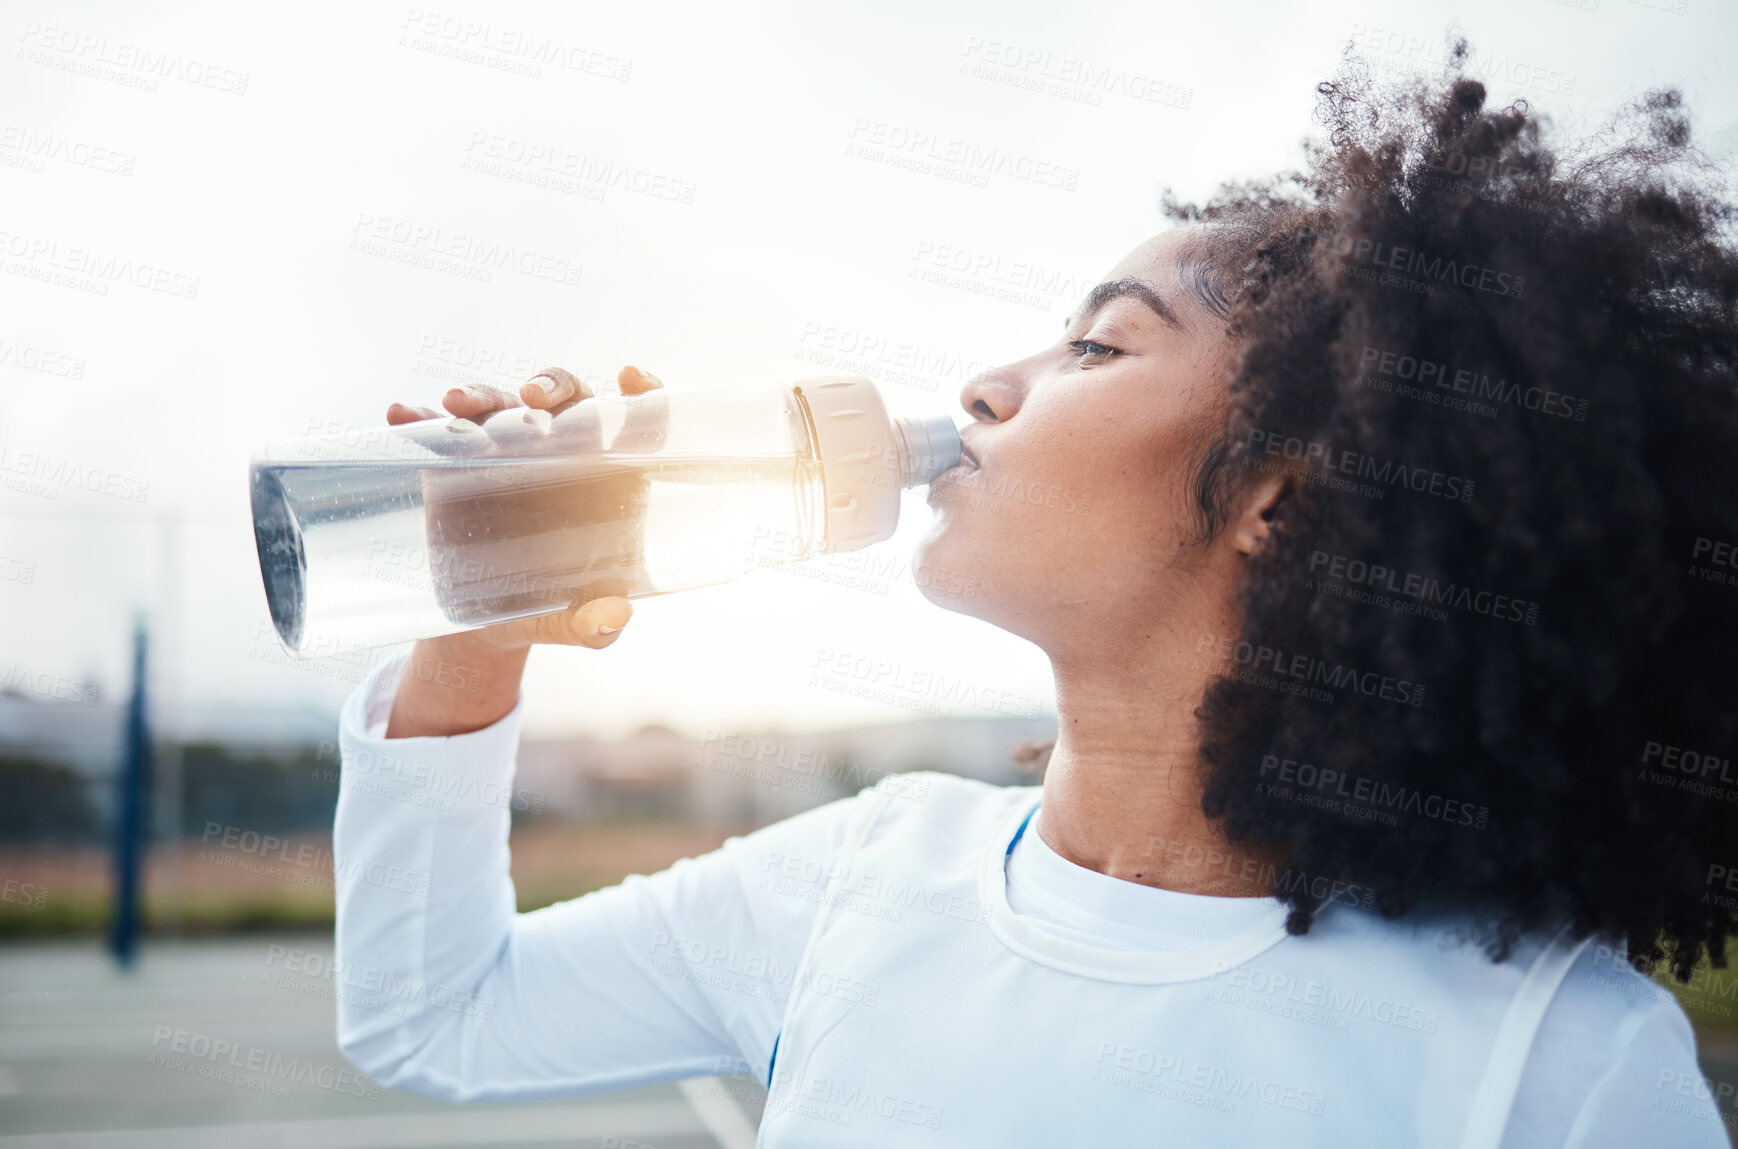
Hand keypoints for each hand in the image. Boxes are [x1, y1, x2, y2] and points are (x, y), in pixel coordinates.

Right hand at [382, 364, 664, 736]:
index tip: (631, 377)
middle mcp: (562, 454)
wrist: (484, 625)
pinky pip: (440, 432)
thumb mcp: (577, 626)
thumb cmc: (550, 612)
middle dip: (553, 386)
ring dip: (482, 395)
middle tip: (534, 398)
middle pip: (568, 399)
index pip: (637, 422)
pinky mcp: (458, 463)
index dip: (642, 394)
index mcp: (609, 480)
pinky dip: (420, 419)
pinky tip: (401, 415)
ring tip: (456, 405)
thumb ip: (597, 623)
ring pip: (502, 405)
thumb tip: (613, 617)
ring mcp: (508, 452)